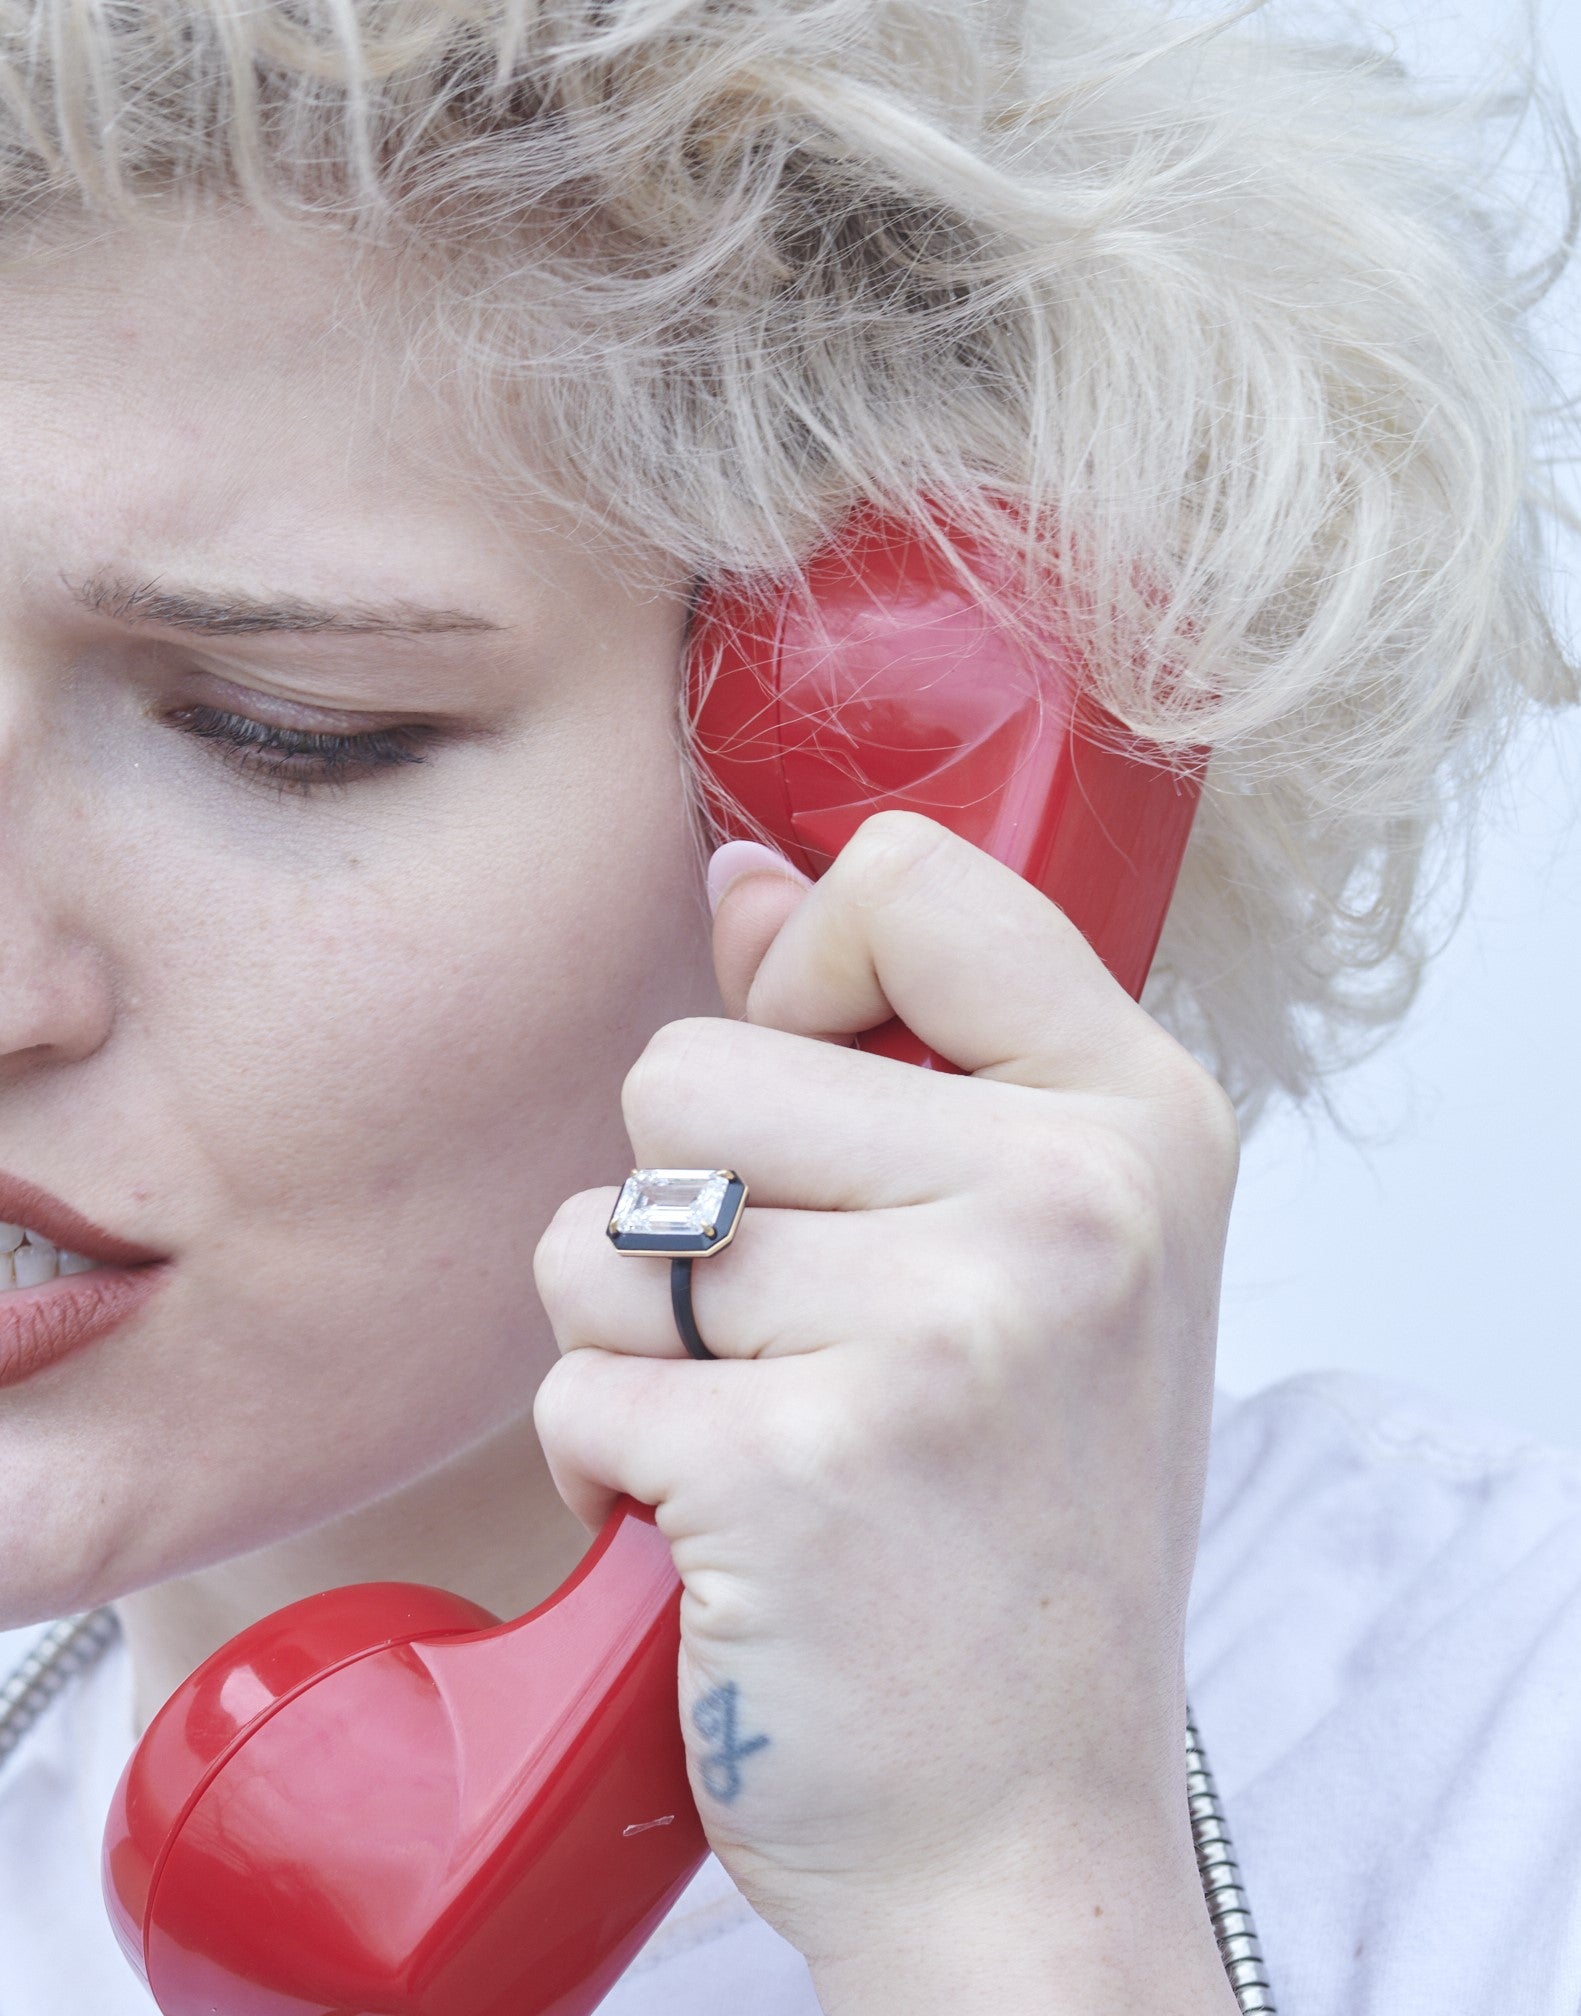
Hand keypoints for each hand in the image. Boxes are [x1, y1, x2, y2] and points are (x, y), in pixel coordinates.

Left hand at [532, 810, 1241, 2012]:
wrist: (1024, 1834)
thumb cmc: (1014, 1535)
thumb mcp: (1034, 1259)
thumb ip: (894, 1045)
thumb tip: (743, 881)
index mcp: (1138, 1124)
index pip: (914, 882)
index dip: (809, 969)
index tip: (818, 1084)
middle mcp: (1065, 1205)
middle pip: (691, 1066)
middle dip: (690, 1212)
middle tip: (799, 1342)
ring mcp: (943, 1332)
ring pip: (604, 1227)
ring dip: (634, 1338)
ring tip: (759, 1430)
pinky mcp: (799, 1463)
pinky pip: (577, 1377)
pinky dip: (605, 1461)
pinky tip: (717, 1529)